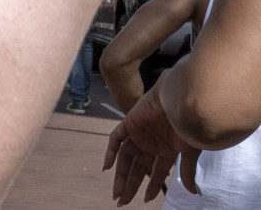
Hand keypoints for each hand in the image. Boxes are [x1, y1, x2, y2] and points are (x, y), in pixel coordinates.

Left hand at [104, 83, 201, 201]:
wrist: (181, 100)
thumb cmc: (189, 123)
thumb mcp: (189, 151)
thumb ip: (186, 171)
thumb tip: (193, 193)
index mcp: (166, 149)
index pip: (156, 172)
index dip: (151, 186)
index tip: (145, 200)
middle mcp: (152, 142)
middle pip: (137, 167)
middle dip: (130, 184)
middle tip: (122, 202)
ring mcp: (140, 132)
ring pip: (126, 156)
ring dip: (120, 174)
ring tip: (117, 193)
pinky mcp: (130, 122)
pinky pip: (116, 137)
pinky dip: (111, 151)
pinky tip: (107, 167)